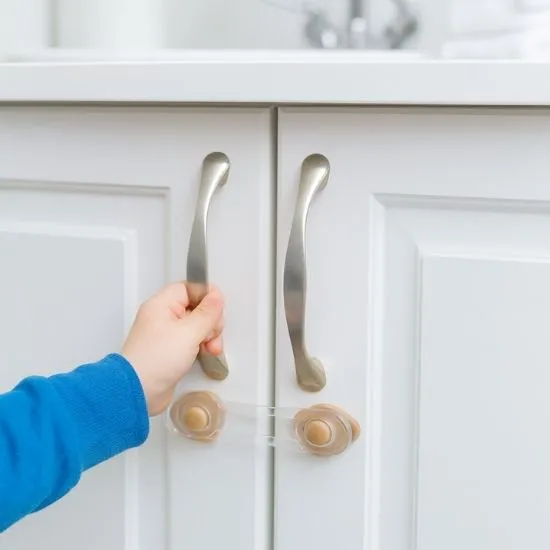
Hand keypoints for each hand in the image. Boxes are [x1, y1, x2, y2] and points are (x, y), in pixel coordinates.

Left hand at [121, 282, 223, 415]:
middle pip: (196, 307)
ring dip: (209, 335)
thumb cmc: (155, 360)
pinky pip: (192, 340)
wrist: (138, 391)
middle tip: (211, 333)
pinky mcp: (171, 350)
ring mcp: (167, 334)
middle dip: (210, 321)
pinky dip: (202, 346)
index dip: (206, 296)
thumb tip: (217, 296)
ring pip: (197, 325)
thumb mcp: (189, 332)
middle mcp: (163, 316)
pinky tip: (206, 354)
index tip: (218, 308)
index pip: (189, 288)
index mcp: (162, 304)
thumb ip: (207, 312)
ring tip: (211, 348)